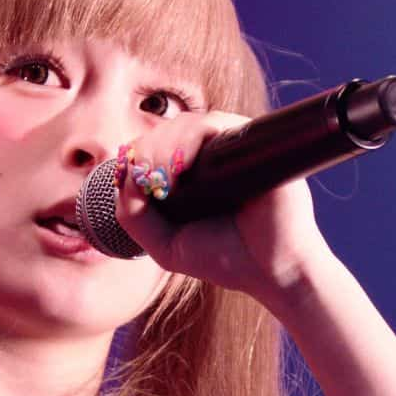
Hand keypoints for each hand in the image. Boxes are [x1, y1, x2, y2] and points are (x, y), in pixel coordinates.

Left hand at [111, 111, 339, 312]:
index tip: (129, 180)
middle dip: (146, 151)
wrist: (273, 271)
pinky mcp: (253, 144)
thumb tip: (122, 177)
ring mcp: (235, 148)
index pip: (157, 145)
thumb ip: (134, 217)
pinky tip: (181, 167)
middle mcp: (216, 156)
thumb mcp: (165, 246)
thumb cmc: (226, 259)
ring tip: (161, 178)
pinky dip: (190, 138)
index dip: (137, 155)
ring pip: (187, 124)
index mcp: (195, 175)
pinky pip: (215, 124)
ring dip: (163, 145)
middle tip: (143, 179)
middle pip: (168, 130)